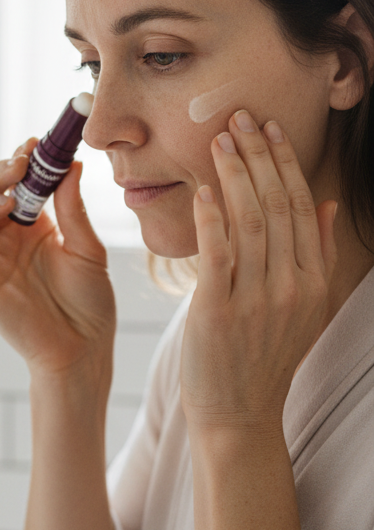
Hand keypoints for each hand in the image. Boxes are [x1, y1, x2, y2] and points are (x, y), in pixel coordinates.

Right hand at [0, 145, 115, 377]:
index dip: (21, 160)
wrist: (81, 349)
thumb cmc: (90, 304)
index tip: (34, 145)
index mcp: (36, 225)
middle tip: (19, 164)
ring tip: (7, 201)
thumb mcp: (88, 249)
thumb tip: (71, 165)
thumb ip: (73, 208)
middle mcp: (7, 236)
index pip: (18, 181)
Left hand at [181, 110, 337, 434]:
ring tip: (219, 140)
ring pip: (250, 221)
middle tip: (240, 117)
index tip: (269, 128)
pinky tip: (204, 190)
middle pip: (278, 205)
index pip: (302, 207)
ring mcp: (256, 299)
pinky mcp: (219, 312)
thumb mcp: (303, 306)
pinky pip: (218, 254)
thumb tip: (325, 204)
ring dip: (234, 175)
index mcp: (313, 281)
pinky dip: (212, 218)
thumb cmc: (262, 356)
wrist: (238, 412)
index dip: (285, 163)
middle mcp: (291, 287)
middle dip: (258, 156)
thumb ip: (316, 254)